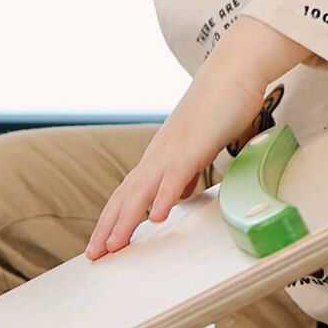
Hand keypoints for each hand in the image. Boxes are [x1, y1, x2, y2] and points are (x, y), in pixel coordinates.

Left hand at [84, 16, 313, 259]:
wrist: (233, 71)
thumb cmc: (219, 107)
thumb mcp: (198, 147)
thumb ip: (186, 172)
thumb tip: (179, 194)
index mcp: (160, 156)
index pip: (127, 193)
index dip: (112, 220)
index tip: (100, 245)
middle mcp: (159, 154)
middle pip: (125, 195)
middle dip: (107, 227)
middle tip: (94, 257)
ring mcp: (174, 150)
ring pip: (143, 190)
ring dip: (126, 220)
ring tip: (114, 246)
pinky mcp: (195, 145)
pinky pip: (176, 176)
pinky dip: (164, 197)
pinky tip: (156, 218)